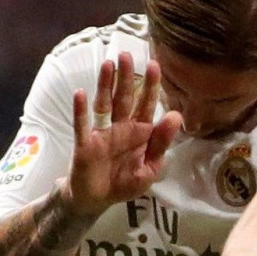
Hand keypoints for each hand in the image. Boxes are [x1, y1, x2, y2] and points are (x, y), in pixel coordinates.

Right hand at [64, 63, 180, 210]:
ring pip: (104, 104)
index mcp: (139, 133)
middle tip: (127, 54)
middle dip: (126, 77)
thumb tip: (176, 116)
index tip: (154, 65)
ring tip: (108, 64)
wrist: (96, 201)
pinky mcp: (85, 144)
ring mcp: (101, 134)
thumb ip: (161, 143)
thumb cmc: (124, 183)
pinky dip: (80, 111)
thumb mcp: (149, 168)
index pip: (146, 105)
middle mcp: (120, 128)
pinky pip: (82, 125)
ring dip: (105, 85)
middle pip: (124, 98)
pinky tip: (80, 93)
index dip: (150, 86)